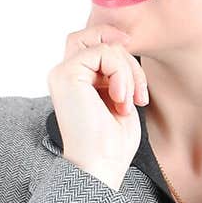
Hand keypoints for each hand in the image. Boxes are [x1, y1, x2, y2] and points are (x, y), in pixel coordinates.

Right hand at [46, 17, 150, 186]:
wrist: (100, 166)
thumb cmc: (112, 144)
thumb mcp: (121, 97)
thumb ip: (117, 70)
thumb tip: (125, 40)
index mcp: (75, 82)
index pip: (95, 46)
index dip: (119, 52)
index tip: (140, 83)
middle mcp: (64, 75)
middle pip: (93, 36)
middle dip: (124, 55)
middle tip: (139, 90)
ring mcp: (62, 73)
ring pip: (103, 44)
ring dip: (128, 70)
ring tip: (129, 102)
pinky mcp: (65, 74)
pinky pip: (103, 52)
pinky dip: (121, 73)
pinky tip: (121, 99)